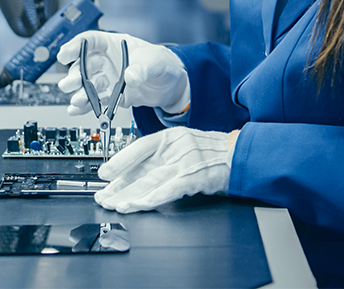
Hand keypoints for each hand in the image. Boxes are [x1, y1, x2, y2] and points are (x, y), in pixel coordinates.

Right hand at [57, 31, 189, 115]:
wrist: (171, 85)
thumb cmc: (162, 63)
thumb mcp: (155, 61)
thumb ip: (142, 68)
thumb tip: (130, 77)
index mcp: (114, 45)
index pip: (90, 41)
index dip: (75, 46)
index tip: (64, 55)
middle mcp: (107, 62)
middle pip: (84, 65)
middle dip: (75, 75)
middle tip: (70, 84)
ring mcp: (108, 79)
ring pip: (87, 84)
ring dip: (80, 92)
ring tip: (78, 100)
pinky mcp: (111, 96)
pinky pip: (95, 100)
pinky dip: (85, 106)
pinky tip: (76, 110)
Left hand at [94, 126, 235, 212]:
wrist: (240, 154)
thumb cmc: (213, 152)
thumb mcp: (185, 145)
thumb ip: (164, 156)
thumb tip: (138, 173)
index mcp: (172, 137)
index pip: (140, 147)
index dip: (120, 161)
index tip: (103, 173)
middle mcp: (176, 147)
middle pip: (141, 168)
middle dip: (120, 185)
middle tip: (103, 197)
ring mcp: (185, 161)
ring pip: (150, 180)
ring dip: (129, 195)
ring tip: (114, 205)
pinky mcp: (194, 177)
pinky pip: (168, 190)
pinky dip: (150, 199)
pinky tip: (137, 206)